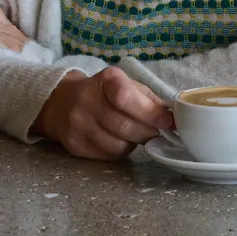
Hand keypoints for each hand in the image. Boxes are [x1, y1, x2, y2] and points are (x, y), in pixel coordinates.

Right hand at [34, 67, 174, 159]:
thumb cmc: (104, 93)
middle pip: (126, 126)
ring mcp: (78, 124)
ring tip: (133, 134)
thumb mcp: (127, 85)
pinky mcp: (75, 145)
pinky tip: (118, 139)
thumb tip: (173, 119)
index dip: (150, 113)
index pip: (126, 97)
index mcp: (105, 80)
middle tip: (155, 132)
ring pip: (118, 145)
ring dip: (133, 143)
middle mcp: (87, 100)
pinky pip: (108, 156)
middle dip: (148, 133)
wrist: (63, 102)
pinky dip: (120, 151)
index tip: (167, 122)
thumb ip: (149, 100)